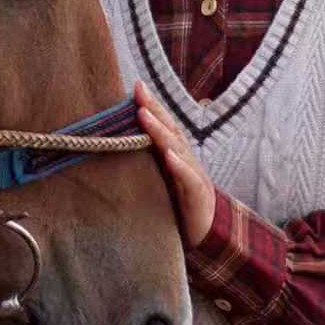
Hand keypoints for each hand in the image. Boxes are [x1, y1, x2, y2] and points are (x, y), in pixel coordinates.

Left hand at [133, 79, 215, 249]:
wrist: (206, 239)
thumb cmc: (178, 208)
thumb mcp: (159, 182)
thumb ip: (146, 164)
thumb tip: (118, 145)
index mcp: (175, 156)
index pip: (164, 125)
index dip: (152, 106)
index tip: (136, 86)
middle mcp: (185, 161)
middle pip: (171, 130)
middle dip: (155, 109)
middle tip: (138, 90)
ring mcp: (193, 177)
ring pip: (178, 149)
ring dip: (161, 131)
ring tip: (145, 115)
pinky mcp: (198, 198)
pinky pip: (189, 180)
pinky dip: (180, 167)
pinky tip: (170, 156)